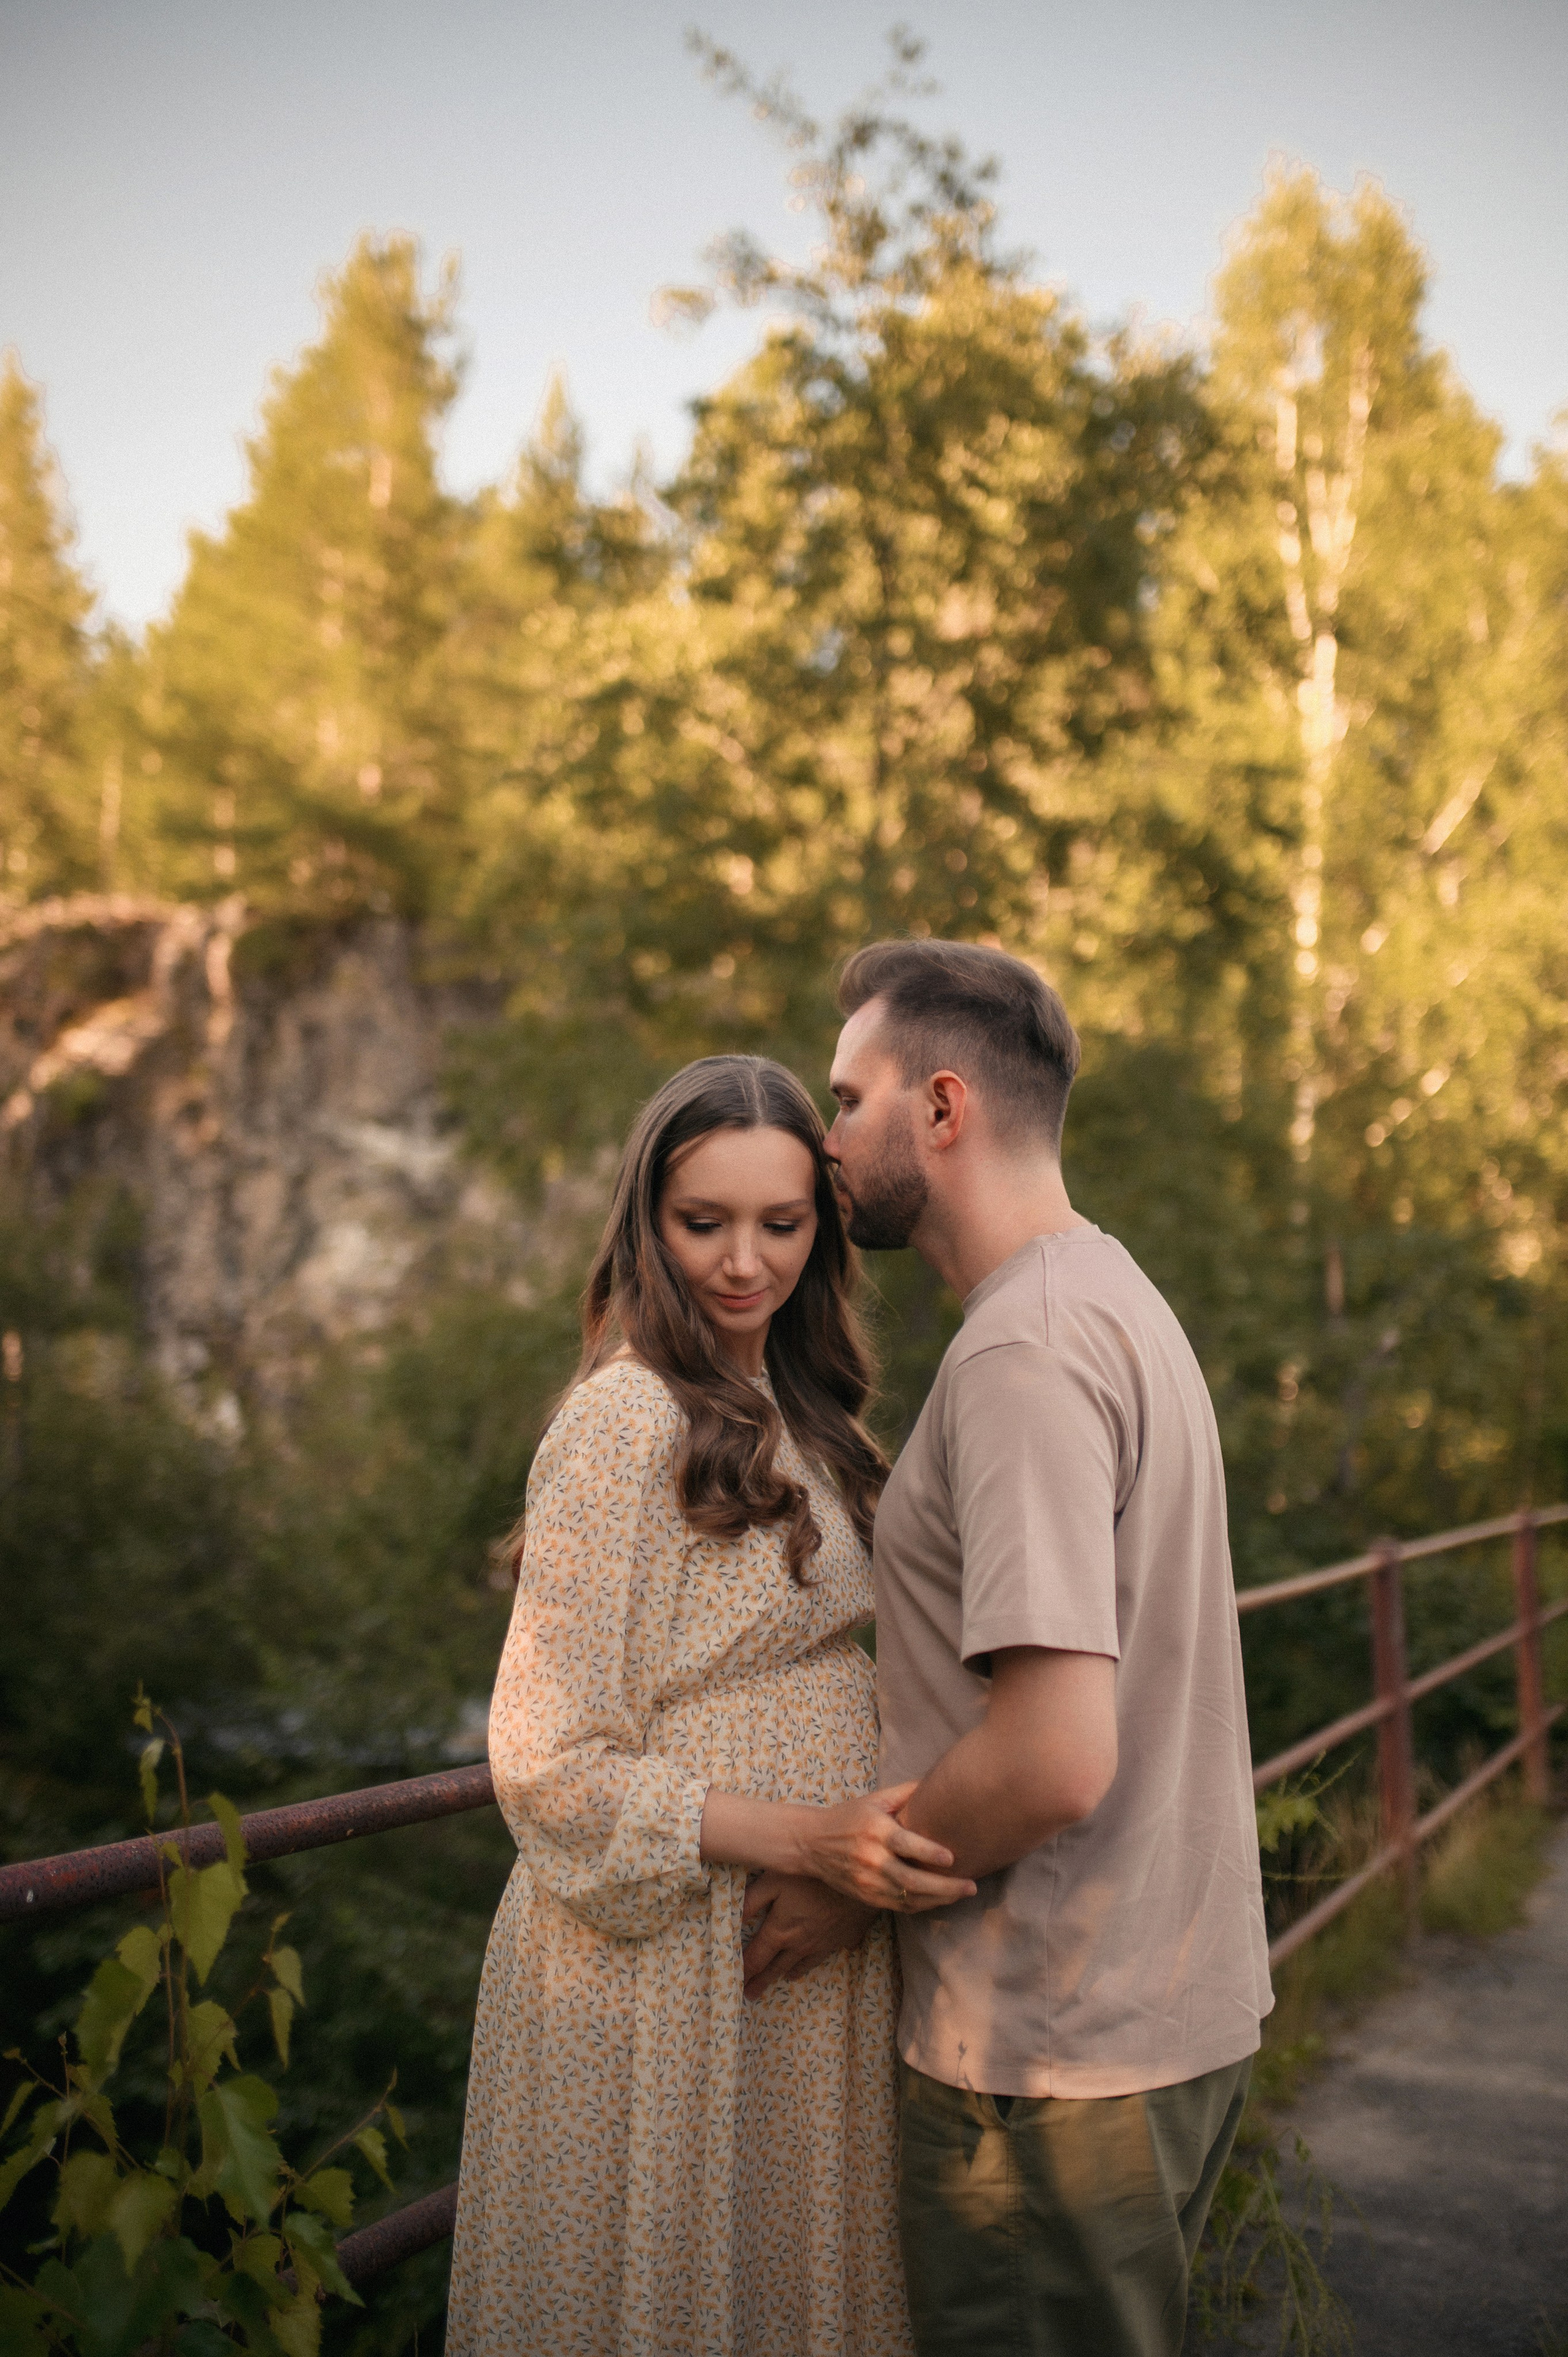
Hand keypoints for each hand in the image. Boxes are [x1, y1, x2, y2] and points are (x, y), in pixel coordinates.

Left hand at [740, 1873, 874, 2001]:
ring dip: (790, 1972)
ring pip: (803, 1963)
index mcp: (781, 1931)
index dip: (744, 1971)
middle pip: (777, 1967)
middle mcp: (801, 1943)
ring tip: (784, 1979)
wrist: (859, 1879)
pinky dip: (819, 1958)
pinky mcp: (845, 1937)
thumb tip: (733, 1921)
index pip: (757, 1958)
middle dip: (762, 1981)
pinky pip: (829, 1953)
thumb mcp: (773, 1881)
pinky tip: (819, 1956)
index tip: (735, 1984)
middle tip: (751, 1995)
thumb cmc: (812, 1876)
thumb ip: (751, 1902)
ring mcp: (824, 1943)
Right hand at [796, 1781, 975, 1911]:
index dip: (929, 1853)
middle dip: (944, 1887)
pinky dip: (922, 1906)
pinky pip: (899, 1907)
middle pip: (911, 1881)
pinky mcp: (866, 1897)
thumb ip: (906, 1793)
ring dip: (938, 1899)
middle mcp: (871, 1859)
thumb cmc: (849, 1816)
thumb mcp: (875, 1799)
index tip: (952, 1857)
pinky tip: (939, 1900)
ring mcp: (868, 1882)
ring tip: (962, 1893)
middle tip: (971, 1886)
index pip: (904, 1845)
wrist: (812, 1843)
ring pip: (908, 1898)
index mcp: (875, 1831)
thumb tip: (940, 1782)